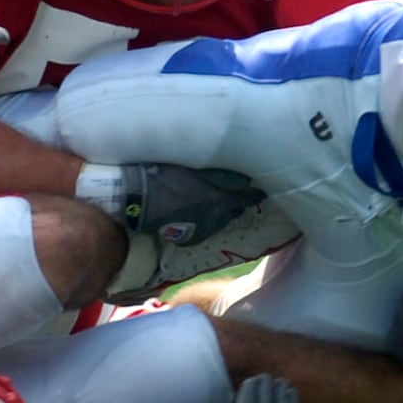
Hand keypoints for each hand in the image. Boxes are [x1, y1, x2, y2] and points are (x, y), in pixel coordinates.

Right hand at [121, 163, 265, 245]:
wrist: (141, 199)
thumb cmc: (166, 177)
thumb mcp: (194, 168)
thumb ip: (214, 172)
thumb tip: (226, 163)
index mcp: (221, 200)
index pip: (247, 198)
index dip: (255, 195)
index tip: (261, 192)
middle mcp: (217, 218)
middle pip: (235, 212)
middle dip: (236, 204)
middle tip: (232, 196)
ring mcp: (204, 231)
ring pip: (220, 222)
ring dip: (220, 214)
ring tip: (213, 206)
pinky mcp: (190, 239)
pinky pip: (204, 231)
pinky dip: (204, 223)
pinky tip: (196, 217)